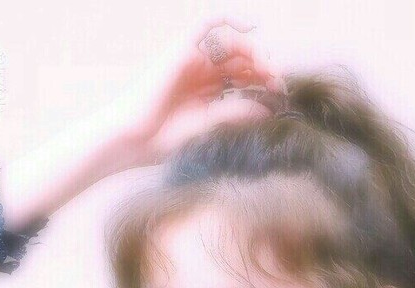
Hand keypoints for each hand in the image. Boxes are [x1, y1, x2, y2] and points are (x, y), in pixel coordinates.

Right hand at [121, 18, 284, 163]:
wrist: (134, 139)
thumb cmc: (165, 138)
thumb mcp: (210, 125)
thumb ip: (236, 113)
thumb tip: (268, 110)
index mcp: (209, 90)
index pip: (244, 76)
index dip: (265, 80)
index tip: (280, 92)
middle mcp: (202, 71)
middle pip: (241, 58)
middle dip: (263, 67)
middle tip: (277, 82)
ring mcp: (192, 59)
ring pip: (230, 43)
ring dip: (253, 51)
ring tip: (267, 69)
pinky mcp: (181, 50)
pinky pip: (206, 25)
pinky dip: (227, 21)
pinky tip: (249, 29)